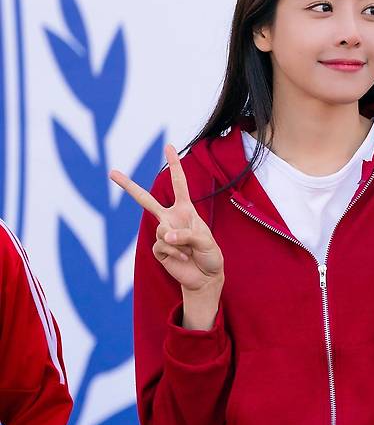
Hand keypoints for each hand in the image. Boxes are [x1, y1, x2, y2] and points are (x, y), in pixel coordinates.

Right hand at [109, 143, 223, 293]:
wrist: (205, 278)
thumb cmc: (210, 255)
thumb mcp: (206, 241)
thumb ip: (186, 235)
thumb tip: (164, 236)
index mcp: (185, 210)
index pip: (179, 184)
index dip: (174, 165)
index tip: (168, 147)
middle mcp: (171, 219)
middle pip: (145, 200)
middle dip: (128, 186)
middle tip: (111, 172)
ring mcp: (163, 234)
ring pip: (161, 230)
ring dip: (178, 241)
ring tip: (189, 251)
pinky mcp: (159, 250)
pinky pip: (161, 246)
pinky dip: (174, 253)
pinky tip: (183, 259)